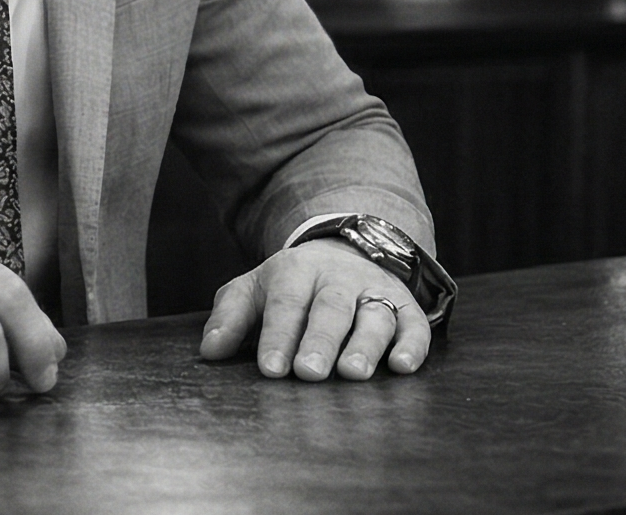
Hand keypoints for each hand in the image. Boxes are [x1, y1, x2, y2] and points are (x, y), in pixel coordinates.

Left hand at [198, 238, 431, 381]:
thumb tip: (210, 351)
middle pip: (331, 308)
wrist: (342, 252)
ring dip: (365, 344)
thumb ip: (230, 317)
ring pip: (374, 315)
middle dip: (320, 341)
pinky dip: (412, 344)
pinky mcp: (405, 306)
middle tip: (309, 373)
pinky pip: (414, 324)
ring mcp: (374, 290)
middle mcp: (338, 278)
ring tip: (353, 373)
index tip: (271, 369)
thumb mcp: (254, 290)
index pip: (286, 302)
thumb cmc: (290, 285)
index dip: (278, 336)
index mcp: (296, 271)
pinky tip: (403, 366)